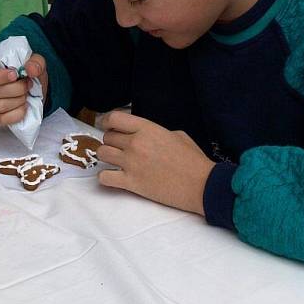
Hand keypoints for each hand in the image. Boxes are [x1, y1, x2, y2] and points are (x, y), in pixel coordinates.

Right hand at [0, 54, 47, 125]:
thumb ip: (35, 63)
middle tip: (28, 85)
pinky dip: (16, 114)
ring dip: (18, 101)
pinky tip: (23, 107)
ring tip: (25, 95)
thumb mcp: (35, 62)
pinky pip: (1, 119)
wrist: (32, 89)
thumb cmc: (27, 73)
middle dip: (17, 89)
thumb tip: (31, 69)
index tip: (15, 75)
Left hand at [96, 110, 214, 215]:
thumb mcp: (177, 135)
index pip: (114, 118)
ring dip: (107, 156)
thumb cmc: (193, 161)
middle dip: (111, 141)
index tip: (106, 125)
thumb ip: (156, 132)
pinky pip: (104, 177)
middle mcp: (135, 143)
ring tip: (116, 160)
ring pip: (102, 154)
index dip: (107, 121)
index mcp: (147, 129)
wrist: (201, 185)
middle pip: (107, 137)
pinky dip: (105, 177)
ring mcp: (131, 163)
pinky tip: (114, 176)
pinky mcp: (131, 182)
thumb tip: (146, 135)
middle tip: (119, 147)